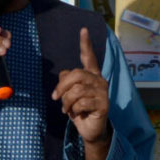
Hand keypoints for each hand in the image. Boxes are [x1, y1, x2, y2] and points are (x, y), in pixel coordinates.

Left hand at [51, 27, 110, 154]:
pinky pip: (82, 102)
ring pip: (76, 90)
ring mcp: (103, 92)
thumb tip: (64, 75)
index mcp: (91, 75)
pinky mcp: (104, 104)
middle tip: (56, 98)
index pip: (89, 57)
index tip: (83, 30)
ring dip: (66, 101)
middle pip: (76, 74)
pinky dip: (74, 109)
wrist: (90, 130)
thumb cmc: (79, 109)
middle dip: (62, 86)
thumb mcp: (69, 94)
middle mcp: (99, 80)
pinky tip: (76, 113)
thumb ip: (67, 81)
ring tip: (67, 109)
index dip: (85, 44)